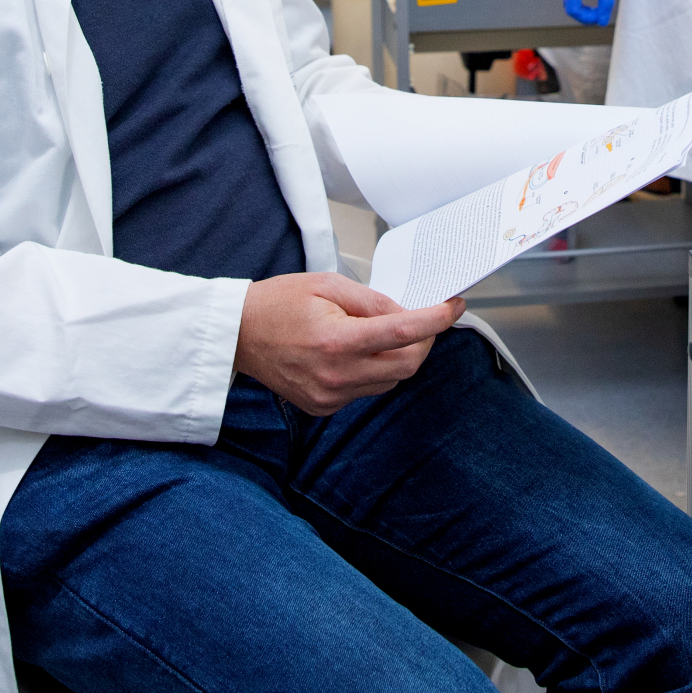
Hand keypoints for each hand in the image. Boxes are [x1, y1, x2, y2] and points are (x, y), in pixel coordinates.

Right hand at [233, 272, 463, 415]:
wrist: (238, 334)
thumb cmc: (278, 304)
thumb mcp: (328, 285)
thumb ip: (372, 301)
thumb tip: (406, 313)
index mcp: (336, 341)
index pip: (401, 335)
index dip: (434, 320)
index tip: (453, 308)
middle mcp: (336, 375)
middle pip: (405, 365)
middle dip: (423, 341)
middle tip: (423, 320)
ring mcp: (330, 396)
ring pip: (390, 381)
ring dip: (398, 357)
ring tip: (380, 333)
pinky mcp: (324, 407)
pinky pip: (367, 390)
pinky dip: (374, 370)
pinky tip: (356, 352)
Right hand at [562, 0, 619, 25]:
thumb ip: (605, 5)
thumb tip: (602, 23)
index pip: (572, 10)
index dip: (585, 18)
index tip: (600, 17)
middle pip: (570, 7)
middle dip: (584, 15)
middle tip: (600, 15)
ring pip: (571, 0)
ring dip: (584, 8)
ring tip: (599, 8)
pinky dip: (583, 0)